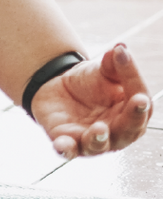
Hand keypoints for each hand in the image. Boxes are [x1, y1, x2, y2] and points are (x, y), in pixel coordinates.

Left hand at [31, 43, 152, 158]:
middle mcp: (116, 133)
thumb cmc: (90, 82)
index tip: (139, 94)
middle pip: (128, 131)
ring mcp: (91, 140)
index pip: (141, 106)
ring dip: (98, 139)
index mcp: (131, 113)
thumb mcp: (102, 69)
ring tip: (98, 128)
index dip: (140, 99)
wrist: (56, 86)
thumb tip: (121, 48)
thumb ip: (114, 63)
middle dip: (132, 120)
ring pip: (98, 146)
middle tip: (134, 106)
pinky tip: (61, 145)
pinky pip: (67, 150)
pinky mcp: (66, 141)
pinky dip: (65, 149)